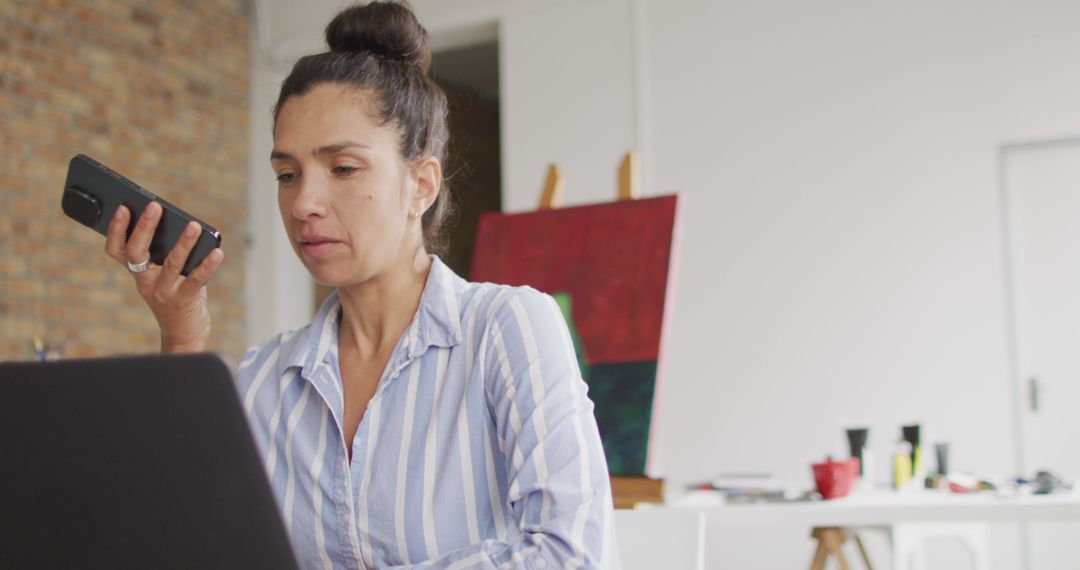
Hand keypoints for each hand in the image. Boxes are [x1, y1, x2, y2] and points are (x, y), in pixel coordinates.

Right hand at [103, 202, 224, 352]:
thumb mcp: (166, 276)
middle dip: (145, 228)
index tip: (123, 208)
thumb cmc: (177, 298)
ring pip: (171, 263)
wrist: (183, 337)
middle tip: (155, 206)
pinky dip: (207, 264)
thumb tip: (186, 224)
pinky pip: (196, 279)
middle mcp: (146, 282)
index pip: (117, 250)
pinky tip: (217, 252)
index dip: (116, 229)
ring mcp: (163, 292)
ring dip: (183, 243)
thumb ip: (169, 255)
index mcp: (138, 273)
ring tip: (194, 225)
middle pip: (137, 252)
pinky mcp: (184, 301)